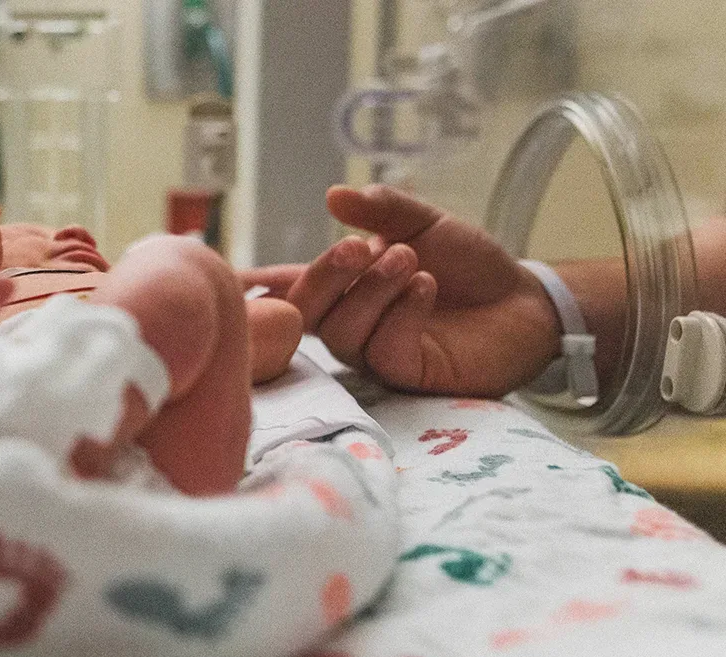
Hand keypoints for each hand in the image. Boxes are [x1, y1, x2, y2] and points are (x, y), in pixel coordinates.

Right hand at [242, 185, 561, 396]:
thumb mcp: (424, 222)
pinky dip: (400, 311)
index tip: (219, 278)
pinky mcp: (403, 374)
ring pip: (342, 329)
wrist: (526, 300)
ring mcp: (372, 351)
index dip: (248, 287)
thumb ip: (381, 209)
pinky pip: (382, 347)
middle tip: (360, 247)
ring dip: (372, 289)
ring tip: (410, 260)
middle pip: (303, 312)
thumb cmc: (469, 264)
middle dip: (325, 275)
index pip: (283, 287)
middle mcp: (346, 322)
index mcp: (341, 287)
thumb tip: (334, 193)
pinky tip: (426, 287)